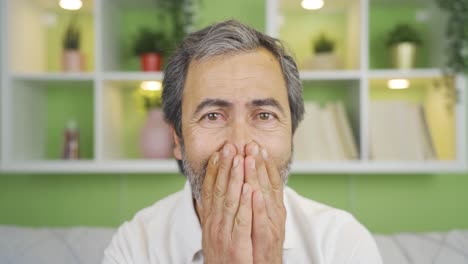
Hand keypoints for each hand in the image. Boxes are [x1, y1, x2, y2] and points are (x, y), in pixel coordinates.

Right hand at [198, 143, 253, 263]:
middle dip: (224, 167)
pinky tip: (249, 188)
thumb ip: (212, 216)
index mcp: (210, 222)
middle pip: (219, 191)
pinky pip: (242, 221)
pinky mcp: (237, 247)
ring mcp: (225, 236)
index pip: (210, 191)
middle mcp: (214, 226)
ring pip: (230, 201)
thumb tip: (207, 198)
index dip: (213, 171)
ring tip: (240, 158)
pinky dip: (246, 204)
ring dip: (235, 178)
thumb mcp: (213, 236)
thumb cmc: (224, 260)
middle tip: (229, 146)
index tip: (218, 153)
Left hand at [245, 142, 285, 263]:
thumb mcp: (262, 221)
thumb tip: (251, 184)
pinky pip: (262, 222)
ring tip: (250, 158)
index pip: (270, 182)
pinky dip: (259, 207)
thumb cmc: (262, 246)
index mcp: (273, 209)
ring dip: (257, 177)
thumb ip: (259, 203)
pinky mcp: (267, 241)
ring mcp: (272, 227)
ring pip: (264, 198)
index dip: (264, 164)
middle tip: (252, 144)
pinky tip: (254, 192)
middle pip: (267, 185)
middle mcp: (275, 215)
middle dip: (259, 163)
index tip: (257, 146)